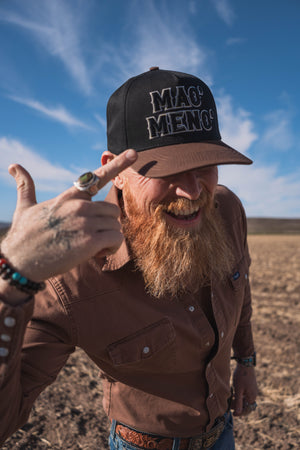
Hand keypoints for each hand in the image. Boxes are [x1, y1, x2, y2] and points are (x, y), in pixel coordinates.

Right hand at [1, 149, 136, 284]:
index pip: (96, 177)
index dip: (118, 164)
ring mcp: (85, 223)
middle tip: (89, 238)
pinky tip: (96, 254)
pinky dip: (112, 249)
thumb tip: (13, 166)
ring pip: (116, 226)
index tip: (133, 154)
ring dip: (108, 240)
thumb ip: (25, 186)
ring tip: (89, 248)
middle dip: (105, 226)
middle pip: (112, 210)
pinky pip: (117, 239)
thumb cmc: (23, 236)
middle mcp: (80, 206)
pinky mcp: (89, 242)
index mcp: (69, 197)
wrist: (19, 262)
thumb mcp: (24, 206)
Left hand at [231, 365, 257, 415]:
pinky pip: (245, 394)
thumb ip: (238, 402)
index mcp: (252, 397)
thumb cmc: (241, 376)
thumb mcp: (238, 390)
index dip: (240, 413)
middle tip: (230, 406)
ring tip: (231, 399)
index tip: (233, 414)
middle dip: (238, 407)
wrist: (245, 363)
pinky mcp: (250, 385)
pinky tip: (234, 392)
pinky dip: (240, 395)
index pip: (247, 410)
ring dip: (239, 401)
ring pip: (245, 399)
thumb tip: (238, 413)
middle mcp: (254, 394)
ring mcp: (252, 389)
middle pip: (246, 405)